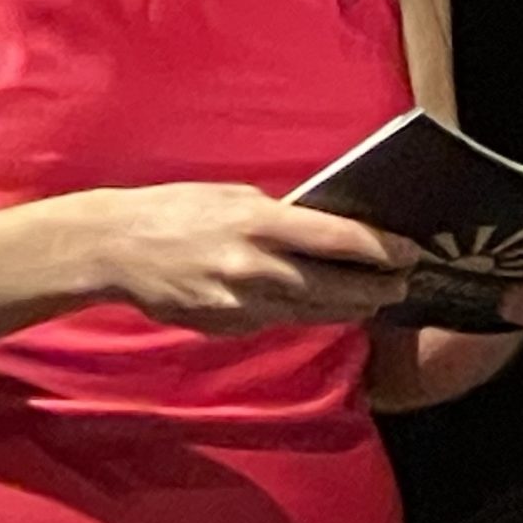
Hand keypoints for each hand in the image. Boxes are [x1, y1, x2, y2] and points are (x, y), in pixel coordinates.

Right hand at [77, 183, 421, 333]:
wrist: (112, 249)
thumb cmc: (175, 210)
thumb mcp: (233, 197)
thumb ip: (280, 216)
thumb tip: (324, 231)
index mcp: (260, 224)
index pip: (340, 241)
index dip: (382, 251)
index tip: (410, 253)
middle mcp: (256, 268)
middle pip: (336, 286)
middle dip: (376, 288)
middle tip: (403, 284)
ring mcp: (240, 304)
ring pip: (313, 311)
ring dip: (348, 307)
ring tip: (374, 300)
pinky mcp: (226, 326)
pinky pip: (277, 320)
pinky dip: (303, 313)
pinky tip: (320, 306)